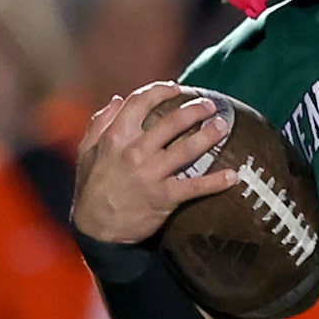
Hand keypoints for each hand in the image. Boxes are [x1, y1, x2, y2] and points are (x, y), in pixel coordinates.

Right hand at [71, 81, 241, 245]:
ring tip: (223, 127)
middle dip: (195, 110)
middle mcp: (135, 152)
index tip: (176, 89)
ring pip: (187, 148)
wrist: (96, 230)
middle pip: (172, 122)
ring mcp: (151, 175)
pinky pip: (194, 187)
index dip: (161, 91)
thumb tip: (117, 99)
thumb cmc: (92, 189)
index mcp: (115, 137)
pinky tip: (232, 176)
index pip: (140, 102)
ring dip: (209, 136)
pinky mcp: (164, 197)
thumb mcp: (86, 152)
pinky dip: (215, 182)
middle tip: (210, 106)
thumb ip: (100, 123)